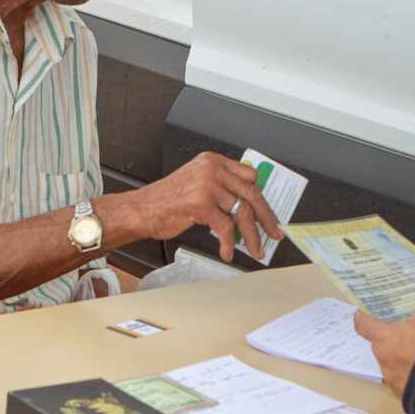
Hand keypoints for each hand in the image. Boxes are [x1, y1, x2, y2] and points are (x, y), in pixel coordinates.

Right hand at [104, 151, 281, 262]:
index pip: (249, 176)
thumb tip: (247, 210)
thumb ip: (221, 190)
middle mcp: (211, 168)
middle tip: (274, 234)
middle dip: (266, 218)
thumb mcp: (197, 185)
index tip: (269, 214)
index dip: (261, 198)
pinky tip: (227, 252)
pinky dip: (229, 243)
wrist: (140, 211)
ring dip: (251, 236)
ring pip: (242, 212)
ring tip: (255, 250)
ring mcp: (207, 184)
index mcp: (212, 161)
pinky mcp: (201, 203)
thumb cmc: (166, 202)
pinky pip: (225, 226)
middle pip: (251, 193)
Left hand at [352, 310, 414, 395]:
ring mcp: (391, 378)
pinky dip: (414, 375)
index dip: (362, 318)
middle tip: (413, 339)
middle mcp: (383, 358)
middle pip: (382, 346)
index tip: (360, 315)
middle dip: (395, 342)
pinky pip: (405, 380)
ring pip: (395, 364)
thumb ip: (410, 323)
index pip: (363, 325)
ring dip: (406, 360)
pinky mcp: (403, 393)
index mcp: (383, 337)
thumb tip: (410, 328)